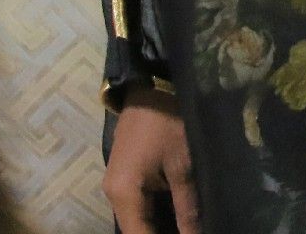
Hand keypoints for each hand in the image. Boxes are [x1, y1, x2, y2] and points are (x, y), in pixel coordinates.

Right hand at [106, 87, 198, 233]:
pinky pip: (138, 206)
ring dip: (159, 227)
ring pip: (137, 220)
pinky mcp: (124, 177)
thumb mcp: (184, 166)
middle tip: (192, 231)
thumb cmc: (169, 123)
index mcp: (124, 195)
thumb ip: (188, 208)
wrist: (150, 86)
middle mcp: (113, 195)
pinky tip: (175, 217)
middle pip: (137, 230)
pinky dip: (155, 214)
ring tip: (186, 226)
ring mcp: (116, 186)